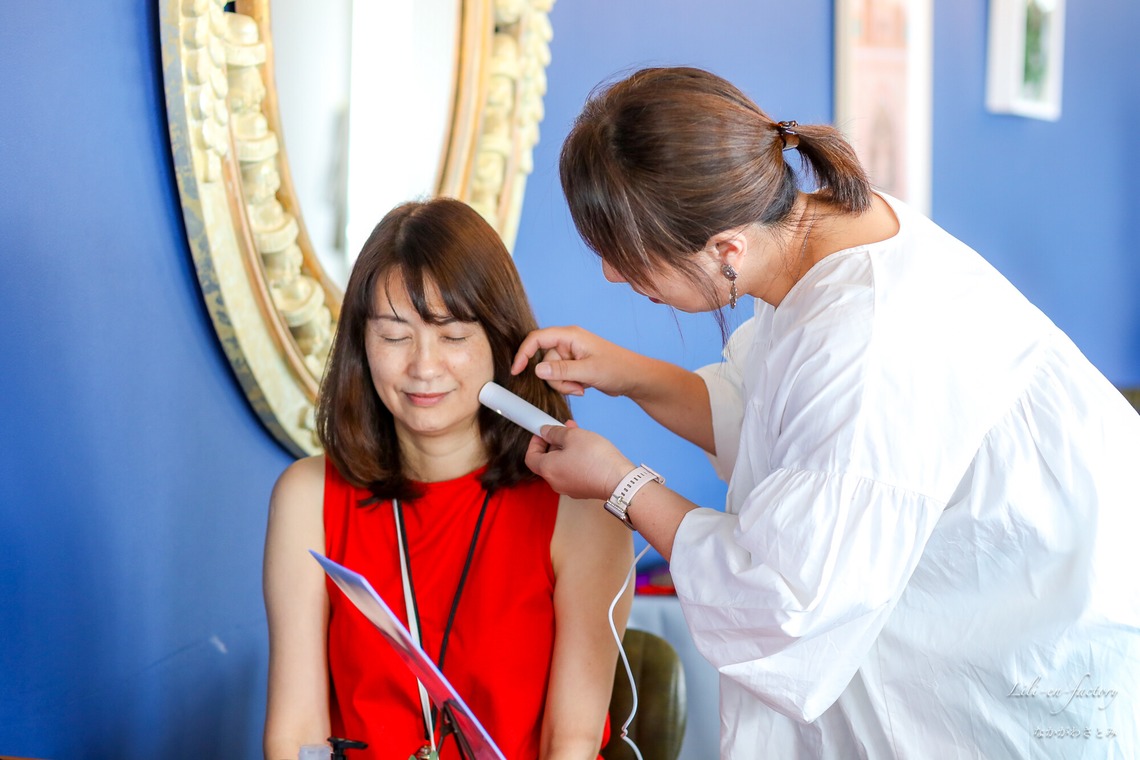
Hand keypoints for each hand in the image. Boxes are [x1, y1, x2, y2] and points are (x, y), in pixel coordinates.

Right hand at [510, 326, 640, 397]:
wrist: (634, 378)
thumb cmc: (618, 368)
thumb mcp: (588, 371)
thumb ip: (561, 370)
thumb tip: (537, 370)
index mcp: (571, 335)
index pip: (538, 339)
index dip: (524, 353)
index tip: (517, 370)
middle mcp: (568, 342)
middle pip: (544, 360)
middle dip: (556, 378)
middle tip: (575, 385)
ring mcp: (571, 355)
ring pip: (551, 372)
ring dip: (563, 384)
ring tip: (582, 386)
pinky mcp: (574, 366)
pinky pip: (560, 377)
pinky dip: (568, 385)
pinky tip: (584, 387)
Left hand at [525, 421, 634, 501]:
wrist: (620, 481)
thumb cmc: (596, 458)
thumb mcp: (573, 435)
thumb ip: (555, 432)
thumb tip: (546, 432)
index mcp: (547, 469)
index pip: (530, 457)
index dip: (535, 442)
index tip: (543, 432)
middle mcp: (555, 482)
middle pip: (547, 460)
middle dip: (554, 442)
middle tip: (565, 429)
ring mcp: (569, 488)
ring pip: (561, 465)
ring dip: (566, 449)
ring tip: (580, 435)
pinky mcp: (582, 489)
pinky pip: (573, 472)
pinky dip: (575, 460)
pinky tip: (588, 450)